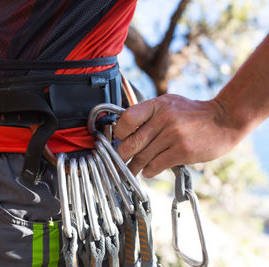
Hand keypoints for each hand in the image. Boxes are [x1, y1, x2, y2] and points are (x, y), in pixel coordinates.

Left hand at [114, 94, 240, 177]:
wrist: (224, 120)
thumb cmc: (192, 114)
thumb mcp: (169, 104)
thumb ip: (148, 114)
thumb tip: (123, 129)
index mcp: (157, 105)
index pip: (127, 119)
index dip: (119, 133)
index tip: (120, 141)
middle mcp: (164, 119)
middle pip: (131, 143)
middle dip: (121, 157)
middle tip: (118, 164)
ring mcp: (173, 135)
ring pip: (142, 157)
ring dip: (134, 168)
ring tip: (131, 171)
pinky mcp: (182, 151)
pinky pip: (156, 166)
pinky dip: (149, 171)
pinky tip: (149, 171)